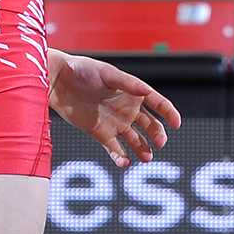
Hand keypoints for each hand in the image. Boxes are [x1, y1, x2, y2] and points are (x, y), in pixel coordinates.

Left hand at [48, 49, 181, 167]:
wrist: (56, 81)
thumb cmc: (82, 70)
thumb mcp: (107, 73)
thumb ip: (128, 83)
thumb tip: (147, 92)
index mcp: (133, 92)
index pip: (158, 103)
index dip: (169, 113)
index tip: (176, 123)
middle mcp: (127, 109)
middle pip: (150, 125)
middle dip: (157, 135)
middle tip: (160, 143)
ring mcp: (115, 122)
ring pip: (135, 140)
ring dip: (142, 149)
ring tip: (147, 157)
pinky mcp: (100, 133)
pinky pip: (115, 149)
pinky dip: (121, 157)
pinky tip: (125, 163)